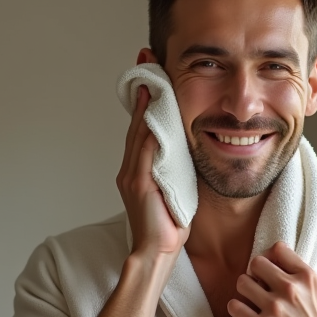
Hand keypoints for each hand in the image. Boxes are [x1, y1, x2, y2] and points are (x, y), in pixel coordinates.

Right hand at [117, 85, 189, 259]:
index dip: (145, 100)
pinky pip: (144, 151)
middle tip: (146, 63)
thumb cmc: (168, 225)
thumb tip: (185, 148)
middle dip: (142, 92)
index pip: (141, 127)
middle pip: (136, 123)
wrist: (156, 252)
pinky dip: (149, 130)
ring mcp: (132, 175)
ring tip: (150, 78)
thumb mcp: (174, 188)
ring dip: (144, 104)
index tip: (151, 75)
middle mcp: (130, 168)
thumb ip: (174, 167)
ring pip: (138, 132)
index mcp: (138, 169)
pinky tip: (154, 112)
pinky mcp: (138, 183)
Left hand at [228, 242, 316, 316]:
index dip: (271, 258)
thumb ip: (301, 278)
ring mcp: (275, 309)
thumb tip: (278, 260)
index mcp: (307, 278)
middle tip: (258, 286)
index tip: (270, 269)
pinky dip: (237, 309)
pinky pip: (235, 307)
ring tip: (251, 301)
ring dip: (244, 291)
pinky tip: (245, 314)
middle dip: (255, 273)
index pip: (278, 249)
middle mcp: (290, 290)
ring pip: (242, 282)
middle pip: (256, 263)